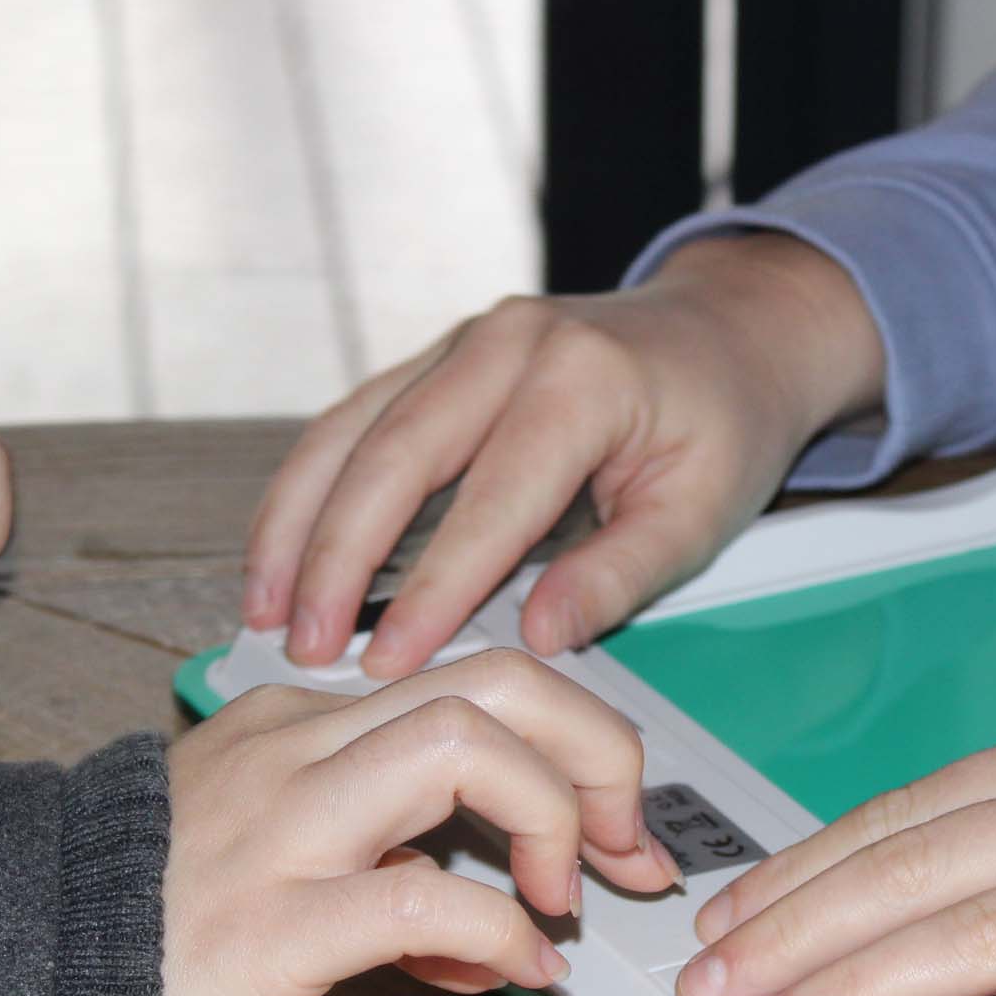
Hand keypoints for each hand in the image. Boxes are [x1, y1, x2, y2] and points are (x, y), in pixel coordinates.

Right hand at [157, 647, 683, 995]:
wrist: (11, 978)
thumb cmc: (149, 926)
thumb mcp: (284, 870)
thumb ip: (393, 880)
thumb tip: (496, 941)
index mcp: (303, 721)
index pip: (476, 681)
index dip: (578, 744)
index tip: (618, 829)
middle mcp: (299, 746)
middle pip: (496, 679)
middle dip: (597, 750)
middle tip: (624, 845)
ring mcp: (283, 824)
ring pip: (463, 745)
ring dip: (551, 820)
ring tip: (562, 902)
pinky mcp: (270, 919)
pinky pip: (422, 900)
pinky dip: (500, 932)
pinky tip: (517, 974)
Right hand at [243, 232, 885, 678]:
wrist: (730, 332)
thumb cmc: (723, 424)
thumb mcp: (702, 512)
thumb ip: (619, 577)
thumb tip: (536, 637)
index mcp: (581, 380)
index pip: (490, 503)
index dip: (432, 590)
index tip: (386, 663)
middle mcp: (509, 344)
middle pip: (393, 456)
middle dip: (336, 558)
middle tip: (303, 645)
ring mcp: (465, 340)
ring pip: (352, 432)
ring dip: (298, 522)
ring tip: (266, 607)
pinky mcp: (440, 355)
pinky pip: (356, 420)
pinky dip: (311, 487)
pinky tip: (284, 550)